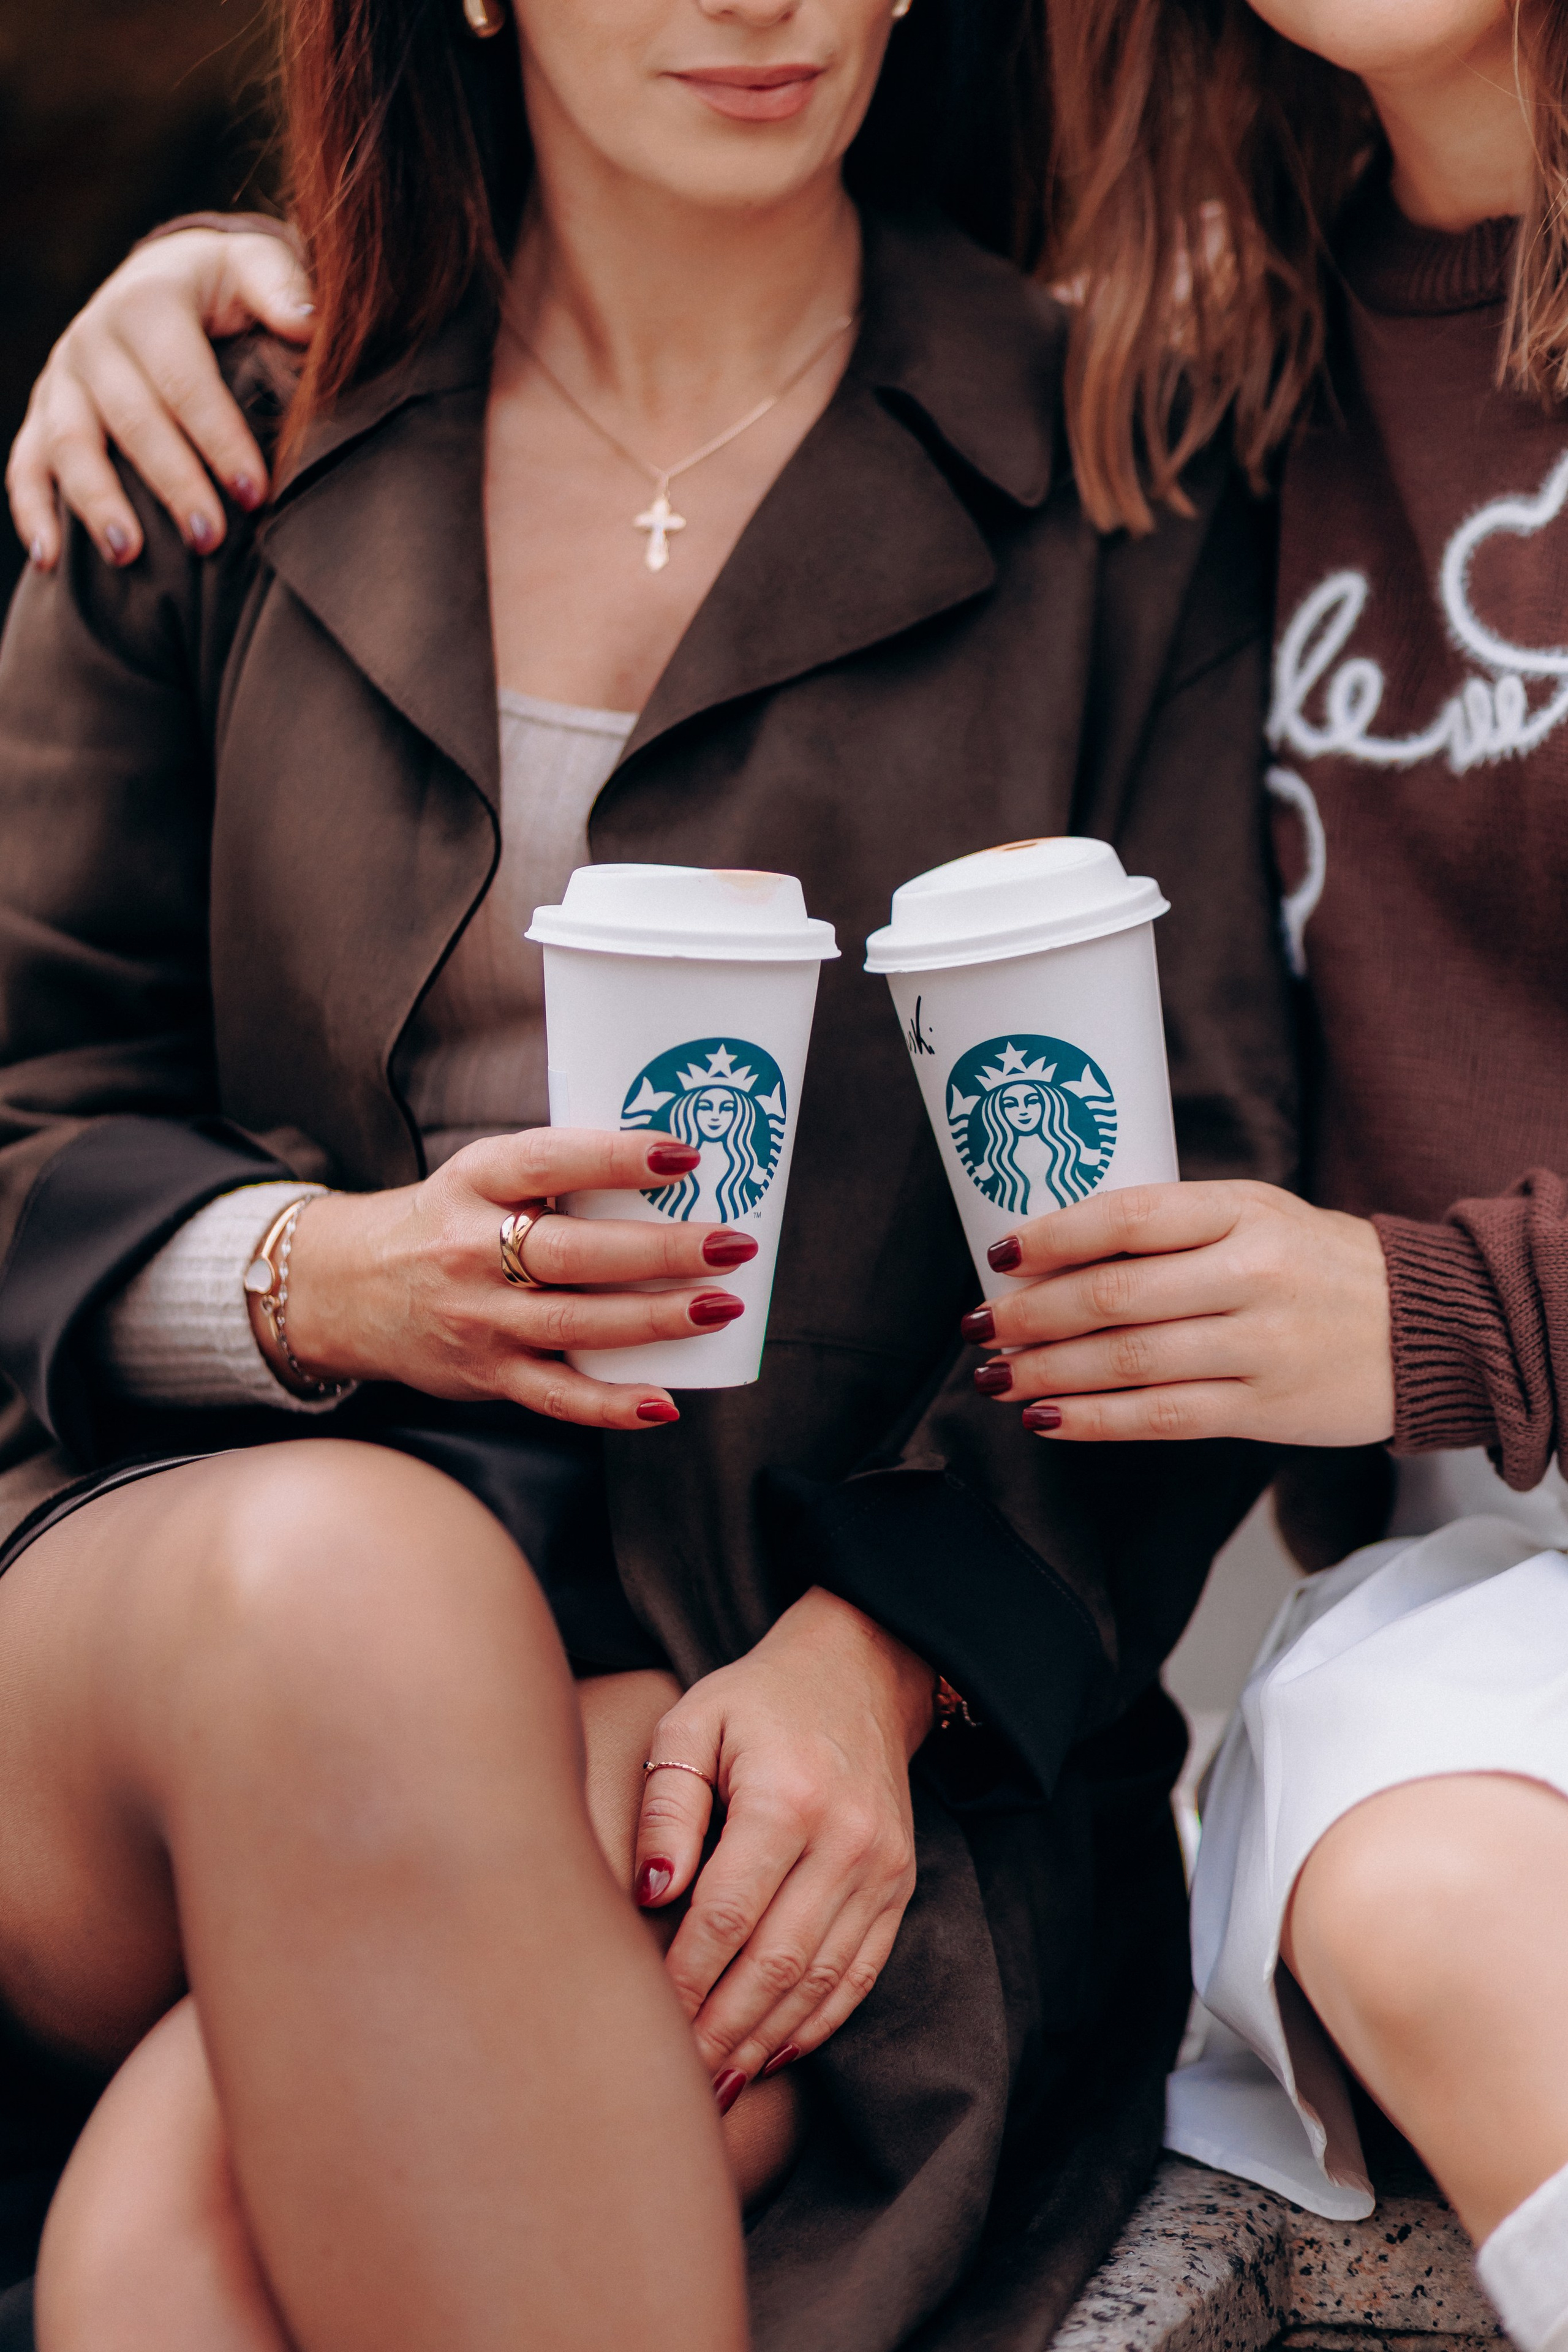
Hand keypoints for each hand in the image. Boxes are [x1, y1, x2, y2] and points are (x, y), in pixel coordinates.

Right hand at [7, 229, 314, 571]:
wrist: (159, 280)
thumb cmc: (221, 289)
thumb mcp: (250, 269)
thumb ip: (279, 288)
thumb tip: (307, 323)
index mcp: (147, 303)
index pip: (185, 381)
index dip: (220, 439)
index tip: (255, 493)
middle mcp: (93, 338)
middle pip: (131, 420)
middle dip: (172, 483)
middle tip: (209, 539)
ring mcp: (62, 379)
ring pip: (70, 445)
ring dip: (97, 503)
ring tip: (128, 556)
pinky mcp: (43, 413)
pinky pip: (26, 464)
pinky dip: (32, 511)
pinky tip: (51, 560)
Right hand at [270, 1126, 759, 1430]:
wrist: (346, 1287)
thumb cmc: (445, 1221)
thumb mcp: (480, 1175)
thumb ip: (557, 1172)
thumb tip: (674, 1165)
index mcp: (473, 1183)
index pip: (547, 1161)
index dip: (616, 1157)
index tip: (682, 1153)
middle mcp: (470, 1250)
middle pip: (574, 1252)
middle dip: (661, 1250)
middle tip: (731, 1243)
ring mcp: (479, 1318)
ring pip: (576, 1324)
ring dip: (656, 1320)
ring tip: (722, 1307)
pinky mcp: (486, 1374)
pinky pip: (556, 1398)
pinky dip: (611, 1405)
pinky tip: (664, 1402)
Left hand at [631, 1588, 933, 2094]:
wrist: (860, 1670)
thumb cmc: (757, 1700)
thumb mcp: (693, 1723)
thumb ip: (667, 1804)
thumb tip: (650, 1891)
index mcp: (786, 1797)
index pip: (725, 1915)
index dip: (683, 1979)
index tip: (642, 2018)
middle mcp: (844, 1839)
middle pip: (775, 1962)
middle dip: (721, 2030)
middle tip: (674, 2078)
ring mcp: (881, 1866)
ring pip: (820, 1980)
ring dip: (765, 2039)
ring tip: (716, 2082)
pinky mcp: (900, 1883)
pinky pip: (860, 1972)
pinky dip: (818, 2021)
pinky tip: (775, 2051)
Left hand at [966, 1180, 1393, 1447]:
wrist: (1427, 1326)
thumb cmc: (1317, 1263)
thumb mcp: (1255, 1213)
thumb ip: (1171, 1227)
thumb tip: (1056, 1252)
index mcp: (1243, 1211)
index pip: (1129, 1217)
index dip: (1054, 1236)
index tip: (1000, 1253)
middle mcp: (1252, 1276)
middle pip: (1117, 1298)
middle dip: (1030, 1316)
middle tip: (977, 1326)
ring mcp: (1260, 1346)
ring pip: (1130, 1363)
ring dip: (1048, 1374)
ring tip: (995, 1378)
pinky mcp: (1264, 1409)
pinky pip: (1163, 1418)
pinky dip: (1095, 1421)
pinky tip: (1048, 1419)